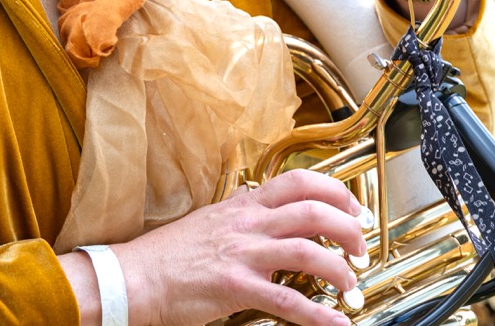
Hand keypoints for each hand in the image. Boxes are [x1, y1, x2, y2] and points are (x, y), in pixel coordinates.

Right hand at [109, 169, 367, 325]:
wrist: (134, 279)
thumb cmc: (166, 255)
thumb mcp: (207, 219)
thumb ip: (236, 210)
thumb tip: (254, 201)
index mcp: (242, 206)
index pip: (298, 182)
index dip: (334, 190)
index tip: (353, 206)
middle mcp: (247, 224)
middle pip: (313, 211)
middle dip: (348, 228)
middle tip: (360, 245)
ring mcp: (243, 254)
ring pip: (308, 250)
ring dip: (340, 268)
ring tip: (350, 283)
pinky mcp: (236, 288)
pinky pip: (288, 300)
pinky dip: (319, 315)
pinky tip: (335, 323)